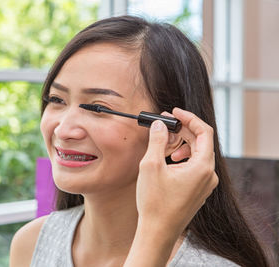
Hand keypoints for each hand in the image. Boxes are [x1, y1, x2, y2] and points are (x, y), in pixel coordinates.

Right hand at [136, 107, 218, 236]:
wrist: (158, 232)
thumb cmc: (155, 203)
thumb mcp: (151, 166)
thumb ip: (158, 140)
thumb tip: (160, 125)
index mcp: (202, 167)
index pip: (204, 132)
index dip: (190, 118)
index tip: (175, 112)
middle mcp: (209, 175)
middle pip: (202, 142)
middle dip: (183, 130)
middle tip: (165, 124)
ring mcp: (205, 184)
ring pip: (199, 154)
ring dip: (183, 144)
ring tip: (166, 145)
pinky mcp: (199, 190)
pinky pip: (196, 166)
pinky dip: (184, 157)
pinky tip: (170, 161)